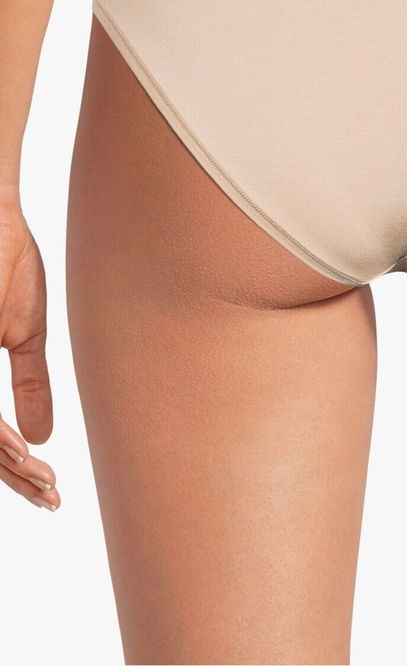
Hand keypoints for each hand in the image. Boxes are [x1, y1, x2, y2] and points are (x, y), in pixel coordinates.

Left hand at [0, 200, 58, 509]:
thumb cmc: (5, 258)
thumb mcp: (24, 332)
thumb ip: (30, 385)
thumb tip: (41, 439)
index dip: (18, 469)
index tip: (51, 490)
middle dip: (16, 479)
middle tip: (52, 497)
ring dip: (8, 466)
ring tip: (41, 483)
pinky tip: (20, 451)